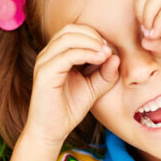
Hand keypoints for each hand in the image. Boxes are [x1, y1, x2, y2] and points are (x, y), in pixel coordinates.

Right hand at [25, 24, 119, 145]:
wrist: (51, 131)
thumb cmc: (69, 108)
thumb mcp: (93, 88)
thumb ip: (105, 74)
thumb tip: (116, 56)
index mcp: (56, 55)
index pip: (74, 31)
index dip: (94, 35)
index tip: (110, 49)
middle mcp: (48, 55)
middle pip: (70, 29)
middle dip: (92, 35)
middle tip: (108, 48)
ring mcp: (44, 62)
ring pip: (68, 37)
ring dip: (90, 42)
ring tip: (105, 53)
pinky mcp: (45, 73)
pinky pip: (67, 55)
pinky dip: (86, 53)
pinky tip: (99, 59)